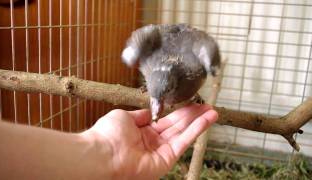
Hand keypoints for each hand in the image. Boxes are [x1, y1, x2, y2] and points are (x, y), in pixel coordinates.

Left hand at [86, 104, 217, 178]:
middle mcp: (152, 142)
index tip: (188, 102)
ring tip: (213, 111)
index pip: (164, 120)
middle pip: (177, 126)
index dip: (177, 111)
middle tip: (206, 104)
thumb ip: (139, 115)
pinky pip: (184, 141)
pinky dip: (197, 130)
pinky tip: (207, 119)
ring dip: (199, 121)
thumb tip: (149, 112)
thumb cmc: (108, 134)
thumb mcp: (124, 116)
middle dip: (192, 115)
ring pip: (183, 133)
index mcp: (141, 132)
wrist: (103, 153)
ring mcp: (160, 151)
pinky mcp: (167, 159)